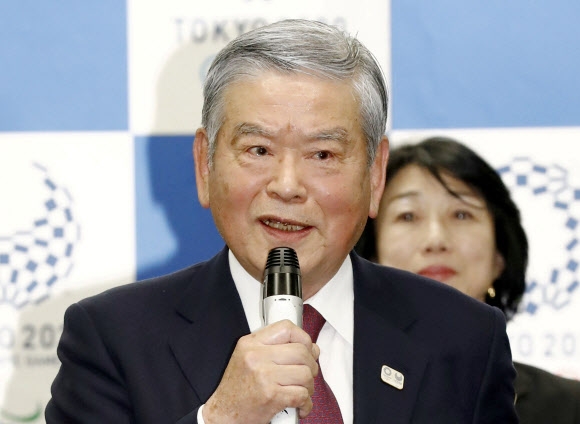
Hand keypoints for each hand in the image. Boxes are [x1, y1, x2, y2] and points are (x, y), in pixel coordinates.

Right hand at [202, 320, 319, 423]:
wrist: (223, 414)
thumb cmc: (237, 388)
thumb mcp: (248, 357)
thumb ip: (276, 348)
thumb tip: (311, 348)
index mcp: (250, 344)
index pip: (286, 328)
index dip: (303, 338)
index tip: (307, 348)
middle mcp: (256, 357)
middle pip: (301, 352)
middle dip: (311, 365)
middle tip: (307, 374)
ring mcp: (264, 376)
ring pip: (305, 374)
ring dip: (309, 386)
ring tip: (302, 390)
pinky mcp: (271, 396)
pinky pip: (302, 395)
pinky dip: (306, 403)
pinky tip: (300, 405)